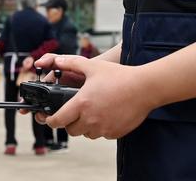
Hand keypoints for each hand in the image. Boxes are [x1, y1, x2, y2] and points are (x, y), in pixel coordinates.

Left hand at [33, 54, 152, 139]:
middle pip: (71, 130)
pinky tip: (105, 115)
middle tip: (72, 113)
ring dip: (85, 127)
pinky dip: (100, 128)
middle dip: (69, 123)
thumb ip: (71, 63)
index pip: (59, 120)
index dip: (52, 120)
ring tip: (90, 112)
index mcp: (82, 104)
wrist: (144, 88)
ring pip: (86, 134)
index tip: (51, 118)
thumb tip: (57, 61)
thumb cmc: (119, 76)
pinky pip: (102, 135)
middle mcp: (91, 119)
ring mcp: (103, 128)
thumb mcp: (92, 66)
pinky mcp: (115, 133)